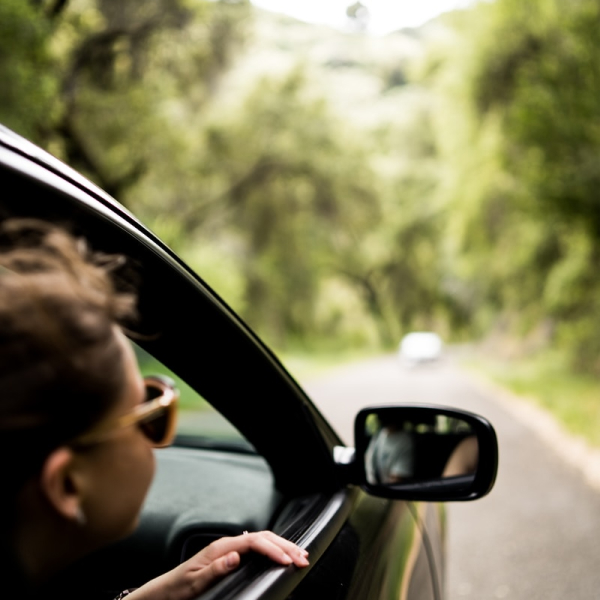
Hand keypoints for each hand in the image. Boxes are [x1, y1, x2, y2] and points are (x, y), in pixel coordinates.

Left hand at [126, 531, 308, 599]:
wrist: (165, 591)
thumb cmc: (178, 588)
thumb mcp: (194, 583)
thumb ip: (215, 568)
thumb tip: (235, 556)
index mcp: (221, 547)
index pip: (254, 541)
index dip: (273, 549)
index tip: (287, 560)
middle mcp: (227, 544)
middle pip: (263, 537)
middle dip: (285, 545)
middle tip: (303, 557)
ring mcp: (230, 548)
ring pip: (262, 540)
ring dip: (282, 546)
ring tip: (299, 554)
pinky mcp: (231, 556)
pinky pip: (257, 547)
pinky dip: (273, 550)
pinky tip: (281, 554)